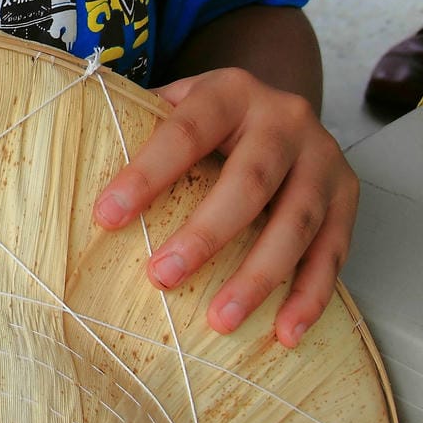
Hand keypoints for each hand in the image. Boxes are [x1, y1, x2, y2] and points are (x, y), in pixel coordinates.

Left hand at [93, 67, 357, 346]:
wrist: (282, 106)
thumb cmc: (213, 119)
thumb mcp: (179, 102)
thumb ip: (140, 122)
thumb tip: (75, 160)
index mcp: (231, 91)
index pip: (186, 131)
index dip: (148, 173)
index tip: (107, 218)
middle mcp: (284, 119)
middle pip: (250, 180)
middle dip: (206, 233)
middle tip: (161, 277)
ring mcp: (323, 158)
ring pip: (296, 222)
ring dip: (259, 276)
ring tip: (220, 320)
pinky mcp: (348, 196)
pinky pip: (332, 251)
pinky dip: (310, 295)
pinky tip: (285, 332)